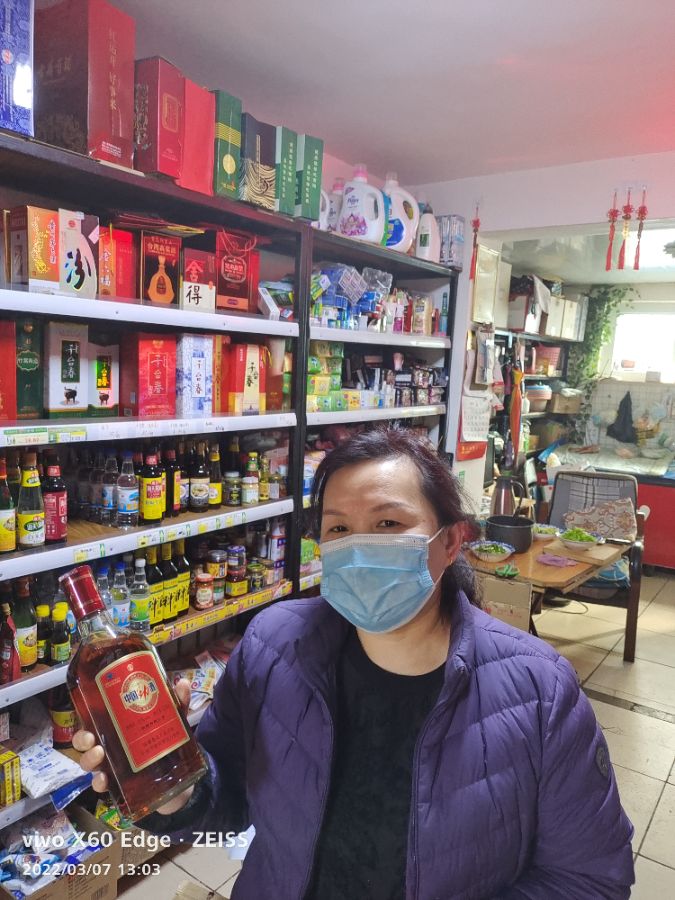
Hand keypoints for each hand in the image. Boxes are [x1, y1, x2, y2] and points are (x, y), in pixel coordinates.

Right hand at [73, 678, 195, 814]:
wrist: (179, 775)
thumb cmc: (166, 739)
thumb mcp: (172, 719)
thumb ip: (176, 703)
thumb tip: (184, 682)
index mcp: (117, 724)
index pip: (94, 718)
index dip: (87, 713)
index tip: (88, 711)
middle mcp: (109, 744)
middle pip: (86, 740)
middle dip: (83, 739)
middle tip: (92, 738)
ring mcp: (111, 765)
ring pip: (89, 762)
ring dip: (89, 759)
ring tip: (99, 754)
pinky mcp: (118, 785)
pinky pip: (102, 785)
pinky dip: (99, 783)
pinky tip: (104, 781)